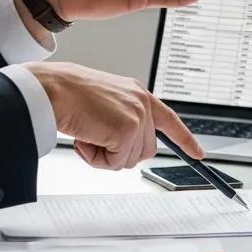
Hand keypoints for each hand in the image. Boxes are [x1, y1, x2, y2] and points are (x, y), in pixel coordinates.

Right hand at [25, 62, 204, 169]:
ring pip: (131, 160)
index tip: (198, 154)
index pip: (169, 120)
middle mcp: (142, 102)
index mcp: (137, 94)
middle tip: (96, 139)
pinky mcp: (127, 130)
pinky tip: (85, 139)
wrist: (53, 89)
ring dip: (105, 156)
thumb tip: (125, 146)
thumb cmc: (68, 94)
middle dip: (120, 153)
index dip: (185, 139)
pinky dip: (96, 158)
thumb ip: (121, 118)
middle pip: (146, 150)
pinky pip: (115, 162)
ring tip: (88, 134)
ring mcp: (137, 116)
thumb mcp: (105, 103)